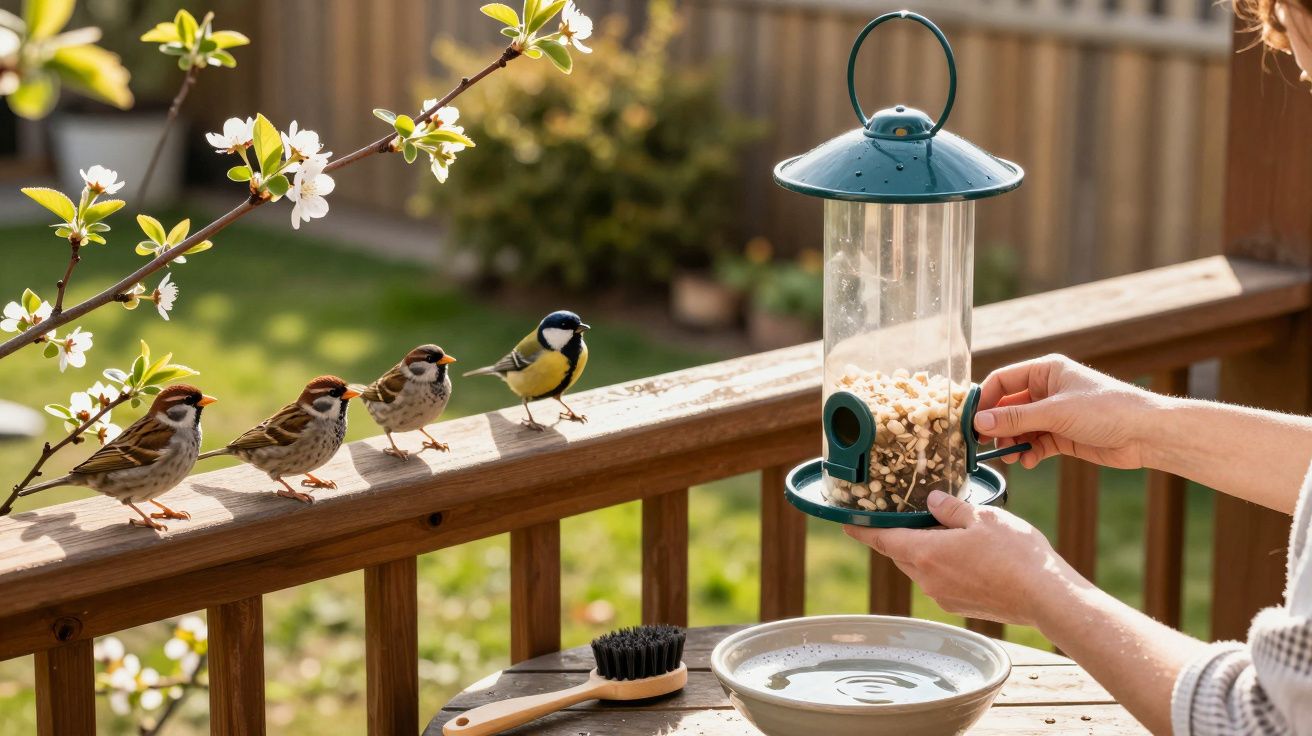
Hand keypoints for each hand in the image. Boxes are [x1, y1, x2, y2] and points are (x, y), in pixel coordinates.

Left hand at [844, 490, 1080, 625]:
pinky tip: (962, 554)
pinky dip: (941, 565)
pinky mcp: (961, 605)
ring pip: (921, 568)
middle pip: (900, 554)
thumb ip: (951, 509)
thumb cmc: (1015, 554)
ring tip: (939, 531)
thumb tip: (932, 502)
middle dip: (897, 537)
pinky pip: (940, 581)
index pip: (882, 540)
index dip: (862, 530)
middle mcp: (927, 579)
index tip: (846, 524)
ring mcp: (944, 596)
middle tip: (899, 518)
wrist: (1045, 597)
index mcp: (925, 554)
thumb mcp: (982, 517)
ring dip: (923, 551)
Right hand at [975, 354, 1160, 468]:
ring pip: (1019, 428)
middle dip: (996, 427)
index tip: (969, 422)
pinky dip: (1028, 453)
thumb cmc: (1106, 409)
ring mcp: (1054, 414)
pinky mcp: (1062, 436)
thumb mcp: (1055, 412)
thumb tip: (978, 423)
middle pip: (1007, 407)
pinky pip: (1034, 444)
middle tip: (983, 445)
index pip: (1002, 381)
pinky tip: (1029, 462)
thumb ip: (1015, 419)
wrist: (1147, 434)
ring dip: (1012, 443)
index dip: (983, 400)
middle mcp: (1047, 390)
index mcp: (1045, 371)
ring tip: (1012, 457)